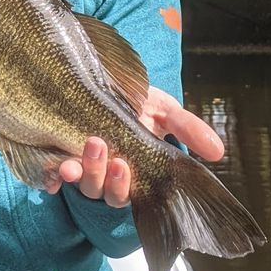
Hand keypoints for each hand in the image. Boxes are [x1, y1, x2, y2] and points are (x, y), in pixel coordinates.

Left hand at [43, 87, 224, 207]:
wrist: (104, 80)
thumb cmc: (137, 99)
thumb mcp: (165, 110)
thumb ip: (188, 130)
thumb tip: (219, 152)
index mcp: (131, 169)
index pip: (128, 191)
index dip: (123, 185)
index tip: (122, 165)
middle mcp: (104, 172)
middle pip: (101, 191)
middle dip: (101, 175)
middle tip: (102, 149)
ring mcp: (81, 163)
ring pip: (80, 182)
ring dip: (80, 170)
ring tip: (81, 150)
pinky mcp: (56, 154)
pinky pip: (51, 173)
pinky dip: (51, 174)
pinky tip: (53, 169)